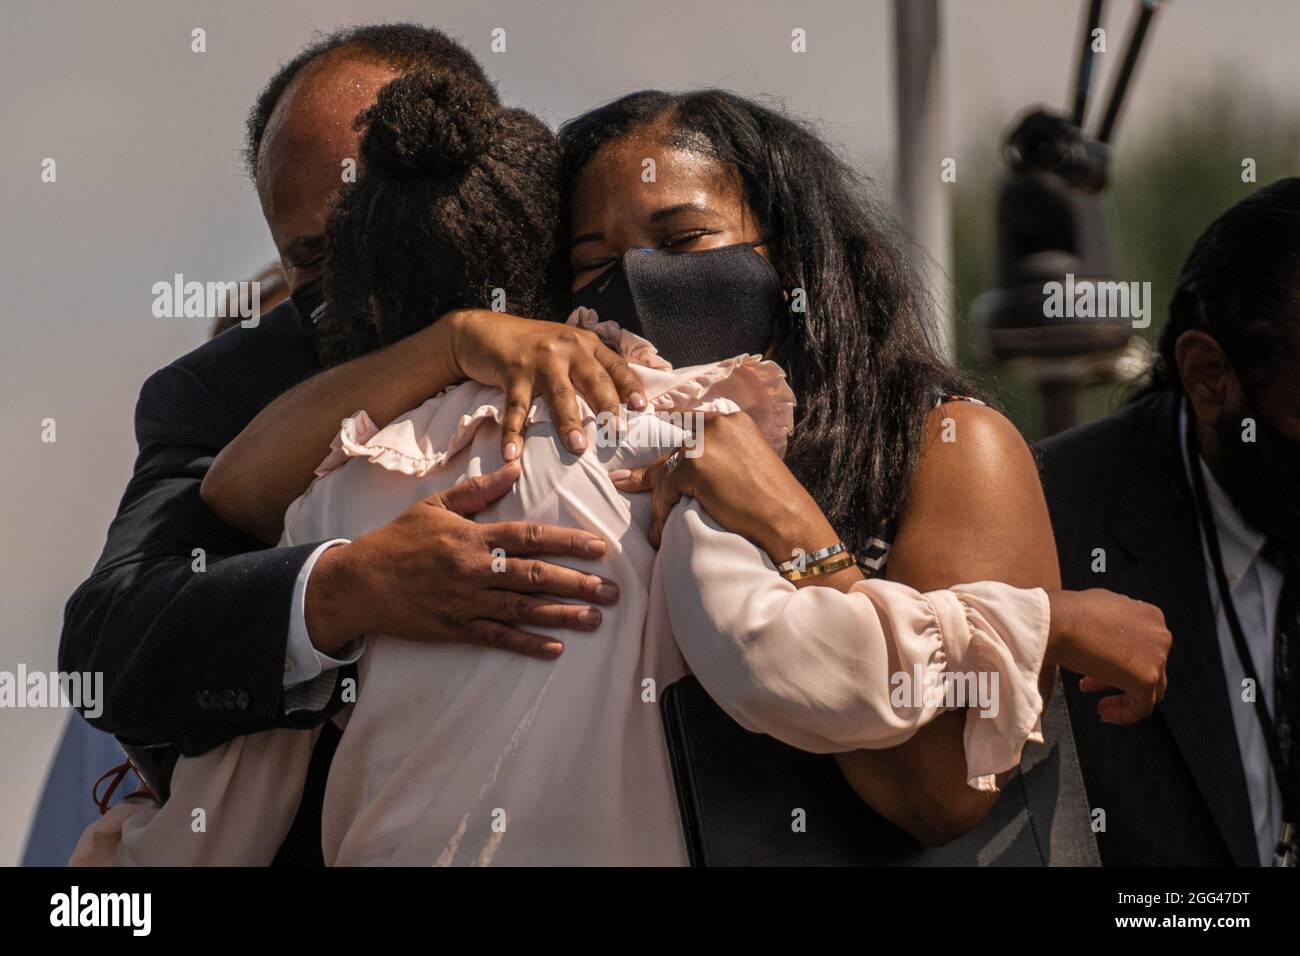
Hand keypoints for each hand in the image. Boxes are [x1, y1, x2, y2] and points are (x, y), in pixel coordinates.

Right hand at [305, 461, 618, 659]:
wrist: (359, 583)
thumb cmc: (398, 540)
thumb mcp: (435, 505)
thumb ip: (478, 490)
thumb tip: (514, 469)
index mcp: (473, 538)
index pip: (530, 537)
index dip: (567, 542)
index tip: (599, 547)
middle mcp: (474, 571)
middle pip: (536, 576)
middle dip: (579, 583)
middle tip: (613, 590)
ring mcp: (467, 603)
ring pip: (524, 609)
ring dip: (563, 614)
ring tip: (596, 618)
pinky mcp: (456, 628)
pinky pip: (498, 638)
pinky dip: (527, 644)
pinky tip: (555, 648)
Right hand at [446, 309, 646, 459]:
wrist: (487, 330)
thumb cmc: (534, 346)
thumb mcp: (568, 347)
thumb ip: (591, 367)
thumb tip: (621, 404)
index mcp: (587, 344)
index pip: (616, 366)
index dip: (630, 386)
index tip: (641, 407)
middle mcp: (567, 348)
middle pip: (593, 380)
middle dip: (607, 407)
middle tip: (617, 432)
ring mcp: (540, 359)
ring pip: (559, 395)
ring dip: (569, 422)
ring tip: (578, 447)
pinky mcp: (513, 371)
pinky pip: (515, 407)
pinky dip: (513, 432)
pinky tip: (512, 453)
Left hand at [612, 410, 833, 562]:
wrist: (786, 518)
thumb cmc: (772, 501)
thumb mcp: (748, 464)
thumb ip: (721, 455)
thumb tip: (689, 469)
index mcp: (733, 419)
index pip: (686, 422)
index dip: (664, 434)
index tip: (644, 441)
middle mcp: (717, 423)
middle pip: (671, 447)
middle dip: (650, 472)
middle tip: (625, 482)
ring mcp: (704, 442)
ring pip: (664, 470)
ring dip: (657, 500)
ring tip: (654, 528)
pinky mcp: (694, 465)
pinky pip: (664, 489)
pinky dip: (660, 511)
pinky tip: (661, 530)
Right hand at [1044, 588, 1170, 723]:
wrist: (1055, 621)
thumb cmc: (1064, 614)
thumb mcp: (1096, 609)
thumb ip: (1111, 623)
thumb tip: (1104, 635)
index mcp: (1150, 615)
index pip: (1145, 647)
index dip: (1119, 661)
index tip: (1097, 670)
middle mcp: (1160, 634)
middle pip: (1148, 667)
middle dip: (1117, 678)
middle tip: (1091, 685)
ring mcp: (1157, 657)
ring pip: (1149, 688)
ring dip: (1122, 698)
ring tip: (1100, 706)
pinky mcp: (1146, 678)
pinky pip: (1142, 707)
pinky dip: (1124, 714)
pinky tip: (1104, 713)